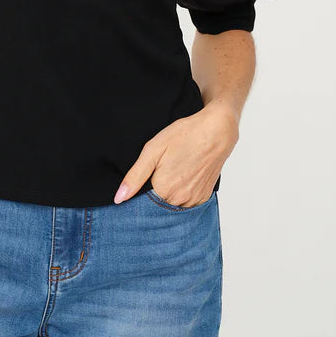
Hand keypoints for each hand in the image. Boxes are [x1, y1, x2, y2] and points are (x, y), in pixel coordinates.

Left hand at [114, 99, 239, 206]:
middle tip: (159, 170)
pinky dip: (181, 193)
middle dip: (153, 193)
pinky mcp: (204, 197)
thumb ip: (135, 176)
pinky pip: (186, 202)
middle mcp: (180, 200)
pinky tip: (182, 176)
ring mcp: (194, 200)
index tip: (143, 179)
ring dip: (168, 194)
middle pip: (158, 205)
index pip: (142, 204)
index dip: (138, 193)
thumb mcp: (153, 150)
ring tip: (171, 171)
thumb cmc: (184, 135)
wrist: (216, 131)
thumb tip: (119, 198)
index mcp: (164, 190)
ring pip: (172, 204)